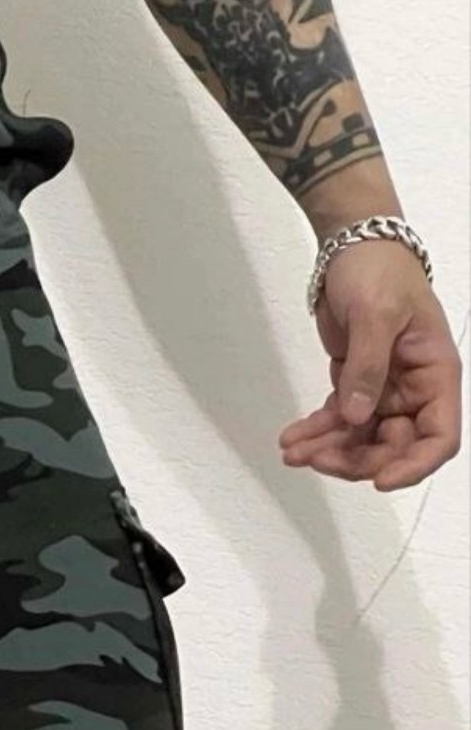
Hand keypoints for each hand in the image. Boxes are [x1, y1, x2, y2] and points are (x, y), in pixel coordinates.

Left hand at [279, 241, 462, 491]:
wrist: (352, 249)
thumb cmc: (379, 270)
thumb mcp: (376, 314)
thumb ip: (368, 367)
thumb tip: (359, 416)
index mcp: (435, 374)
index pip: (438, 436)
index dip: (413, 465)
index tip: (380, 481)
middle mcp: (414, 389)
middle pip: (393, 448)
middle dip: (355, 459)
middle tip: (315, 457)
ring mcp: (383, 392)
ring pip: (360, 441)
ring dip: (327, 451)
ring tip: (292, 450)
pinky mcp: (355, 388)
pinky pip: (338, 422)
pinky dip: (315, 433)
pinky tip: (291, 439)